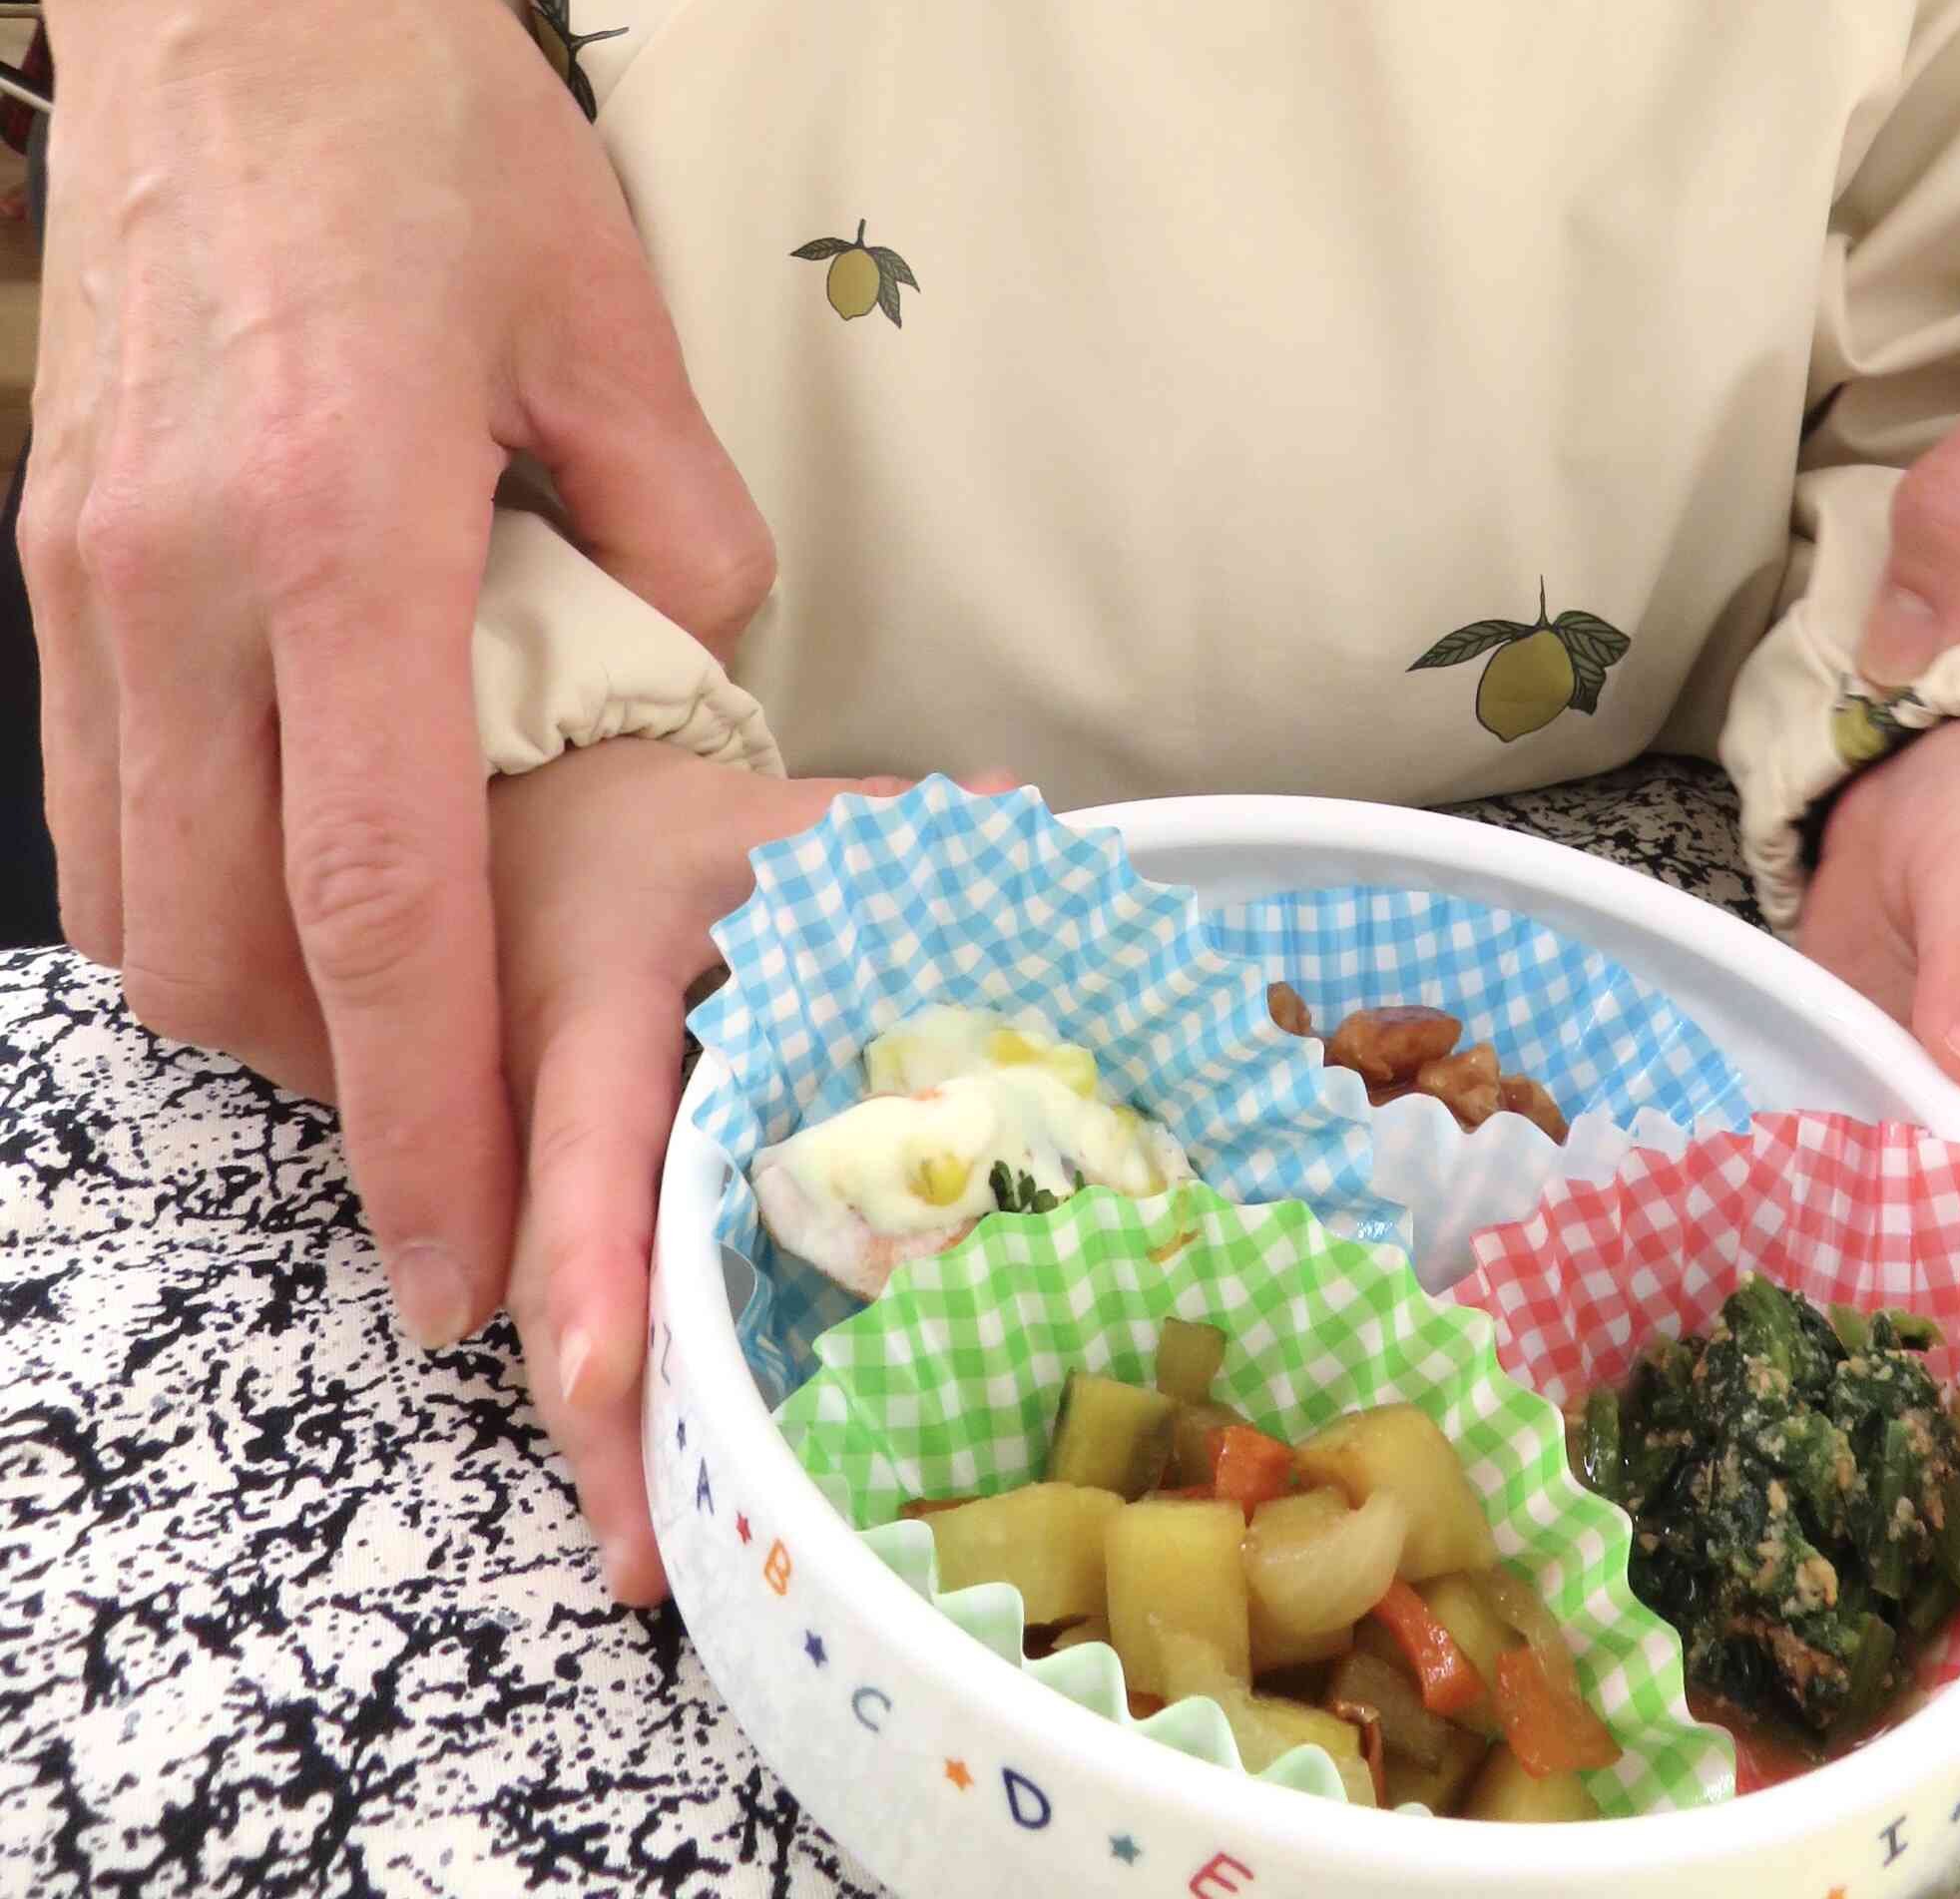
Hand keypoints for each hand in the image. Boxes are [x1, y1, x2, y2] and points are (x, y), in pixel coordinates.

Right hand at [16, 0, 775, 1352]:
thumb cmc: (428, 129)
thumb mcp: (606, 312)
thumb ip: (672, 522)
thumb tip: (704, 673)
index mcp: (348, 528)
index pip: (384, 898)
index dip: (432, 1105)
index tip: (470, 1254)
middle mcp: (184, 580)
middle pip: (235, 948)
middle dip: (342, 1102)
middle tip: (452, 1173)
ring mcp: (88, 575)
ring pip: (144, 894)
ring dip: (259, 1008)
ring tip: (388, 1049)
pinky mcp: (51, 553)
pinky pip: (100, 796)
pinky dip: (188, 892)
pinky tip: (285, 888)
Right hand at [494, 742, 1016, 1599]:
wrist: (519, 835)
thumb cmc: (652, 840)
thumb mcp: (750, 828)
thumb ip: (870, 832)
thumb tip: (1020, 813)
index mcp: (584, 1019)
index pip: (583, 1147)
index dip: (596, 1269)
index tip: (604, 1383)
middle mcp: (529, 1116)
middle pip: (549, 1284)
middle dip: (595, 1423)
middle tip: (646, 1559)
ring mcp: (519, 1174)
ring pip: (549, 1317)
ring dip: (601, 1438)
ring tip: (654, 1565)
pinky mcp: (543, 1208)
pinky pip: (577, 1304)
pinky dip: (617, 1392)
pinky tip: (663, 1487)